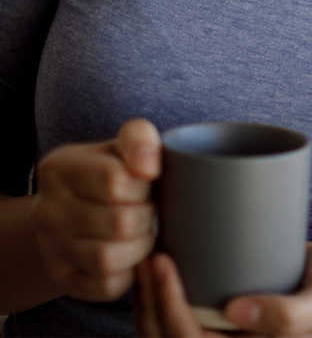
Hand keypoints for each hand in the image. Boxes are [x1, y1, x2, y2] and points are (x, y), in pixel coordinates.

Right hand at [29, 118, 160, 301]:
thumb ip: (138, 138)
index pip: (115, 181)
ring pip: (109, 259)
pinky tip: (132, 254)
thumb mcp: (121, 146)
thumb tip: (148, 167)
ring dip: (141, 246)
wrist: (77, 207)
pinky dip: (129, 273)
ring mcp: (51, 248)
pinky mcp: (64, 279)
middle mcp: (47, 211)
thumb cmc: (112, 171)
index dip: (144, 185)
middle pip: (118, 223)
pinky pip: (106, 287)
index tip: (148, 182)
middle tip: (150, 210)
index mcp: (59, 168)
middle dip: (147, 216)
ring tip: (144, 231)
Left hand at [134, 243, 311, 337]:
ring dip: (147, 304)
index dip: (167, 308)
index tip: (161, 261)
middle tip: (148, 253)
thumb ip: (290, 317)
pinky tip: (154, 273)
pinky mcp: (222, 326)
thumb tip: (235, 313)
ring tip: (146, 259)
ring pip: (166, 336)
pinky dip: (158, 303)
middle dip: (150, 302)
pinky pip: (178, 324)